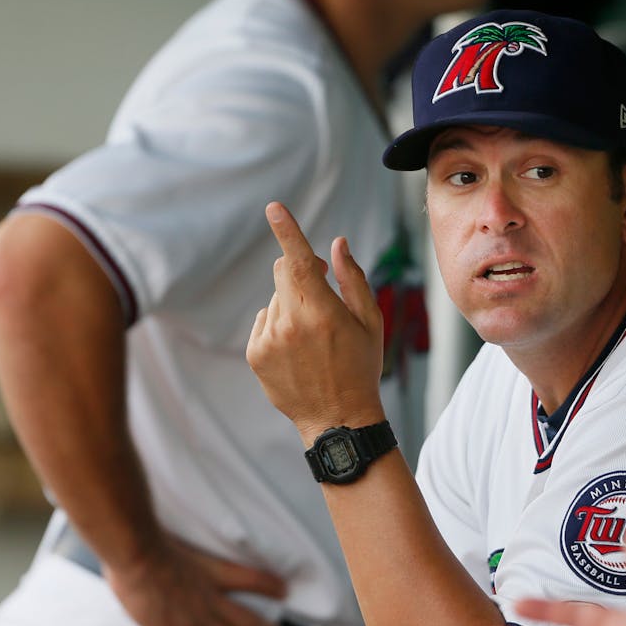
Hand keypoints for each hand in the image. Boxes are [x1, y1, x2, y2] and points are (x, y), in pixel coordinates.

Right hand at [104, 535, 293, 625]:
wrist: (140, 558)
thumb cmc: (150, 543)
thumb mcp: (178, 542)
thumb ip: (182, 550)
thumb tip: (169, 547)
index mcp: (214, 572)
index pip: (252, 578)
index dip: (270, 585)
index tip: (285, 590)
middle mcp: (213, 599)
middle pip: (249, 619)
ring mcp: (199, 620)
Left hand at [247, 202, 384, 439]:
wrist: (338, 418)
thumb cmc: (361, 367)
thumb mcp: (370, 322)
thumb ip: (352, 279)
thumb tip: (337, 244)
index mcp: (321, 311)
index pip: (299, 260)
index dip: (286, 230)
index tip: (274, 208)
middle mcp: (290, 322)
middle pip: (284, 272)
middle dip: (301, 271)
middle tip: (323, 291)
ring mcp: (268, 339)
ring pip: (276, 299)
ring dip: (292, 304)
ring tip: (314, 338)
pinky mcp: (255, 353)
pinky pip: (265, 321)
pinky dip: (279, 326)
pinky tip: (298, 350)